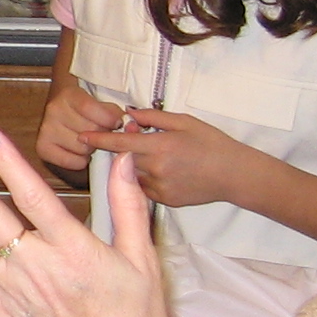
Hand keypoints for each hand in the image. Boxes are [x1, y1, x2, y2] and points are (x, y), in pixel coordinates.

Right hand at [36, 78, 125, 175]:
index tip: (117, 123)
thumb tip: (129, 125)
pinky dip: (80, 160)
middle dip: (101, 135)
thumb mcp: (100, 100)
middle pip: (89, 131)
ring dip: (91, 148)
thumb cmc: (87, 105)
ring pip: (82, 147)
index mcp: (68, 94)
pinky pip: (71, 161)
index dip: (109, 120)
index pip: (91, 109)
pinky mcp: (42, 147)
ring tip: (90, 141)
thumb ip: (114, 111)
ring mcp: (45, 129)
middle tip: (101, 132)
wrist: (63, 105)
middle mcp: (53, 110)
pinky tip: (81, 151)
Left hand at [96, 109, 258, 211]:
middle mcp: (155, 169)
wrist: (233, 175)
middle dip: (124, 150)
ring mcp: (159, 188)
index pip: (119, 144)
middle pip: (124, 160)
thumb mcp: (184, 122)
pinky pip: (145, 188)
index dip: (98, 140)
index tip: (82, 137)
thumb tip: (129, 115)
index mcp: (160, 146)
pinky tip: (167, 171)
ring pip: (133, 175)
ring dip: (135, 165)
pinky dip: (147, 178)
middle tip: (141, 140)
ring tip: (160, 155)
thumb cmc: (211, 143)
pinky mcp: (164, 201)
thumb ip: (153, 119)